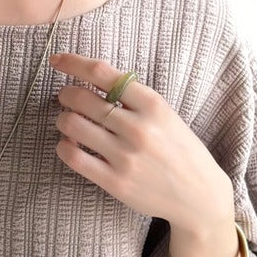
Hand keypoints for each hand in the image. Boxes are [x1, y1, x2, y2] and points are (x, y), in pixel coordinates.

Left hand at [49, 52, 234, 235]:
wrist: (200, 196)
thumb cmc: (179, 150)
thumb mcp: (165, 114)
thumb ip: (132, 98)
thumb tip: (89, 78)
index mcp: (152, 104)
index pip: (101, 72)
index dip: (72, 62)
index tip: (56, 60)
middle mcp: (138, 128)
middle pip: (81, 98)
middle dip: (66, 95)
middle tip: (66, 98)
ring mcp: (126, 156)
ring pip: (71, 125)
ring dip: (63, 119)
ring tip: (69, 122)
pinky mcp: (115, 182)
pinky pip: (73, 157)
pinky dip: (63, 146)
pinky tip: (69, 145)